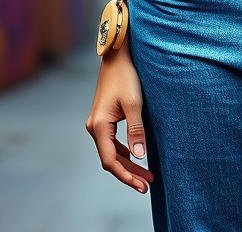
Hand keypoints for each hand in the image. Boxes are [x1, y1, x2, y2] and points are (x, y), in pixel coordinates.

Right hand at [86, 51, 154, 192]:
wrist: (117, 56)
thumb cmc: (126, 77)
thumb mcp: (134, 104)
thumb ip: (136, 131)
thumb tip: (140, 157)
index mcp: (99, 126)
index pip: (110, 160)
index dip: (126, 176)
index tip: (142, 186)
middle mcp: (94, 127)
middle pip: (110, 159)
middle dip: (129, 173)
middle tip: (147, 185)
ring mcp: (98, 123)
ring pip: (111, 152)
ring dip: (128, 164)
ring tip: (146, 175)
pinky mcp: (103, 119)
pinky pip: (112, 143)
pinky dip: (124, 152)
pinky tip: (136, 157)